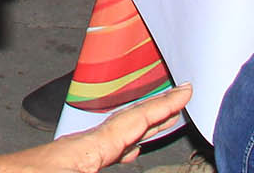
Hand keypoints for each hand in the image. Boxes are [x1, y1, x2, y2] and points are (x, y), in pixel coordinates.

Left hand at [8, 84, 193, 169]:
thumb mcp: (79, 169)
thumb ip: (111, 151)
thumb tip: (134, 152)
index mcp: (91, 148)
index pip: (135, 121)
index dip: (164, 106)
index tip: (187, 88)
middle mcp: (84, 146)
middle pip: (128, 123)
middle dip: (157, 113)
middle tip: (181, 99)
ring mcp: (74, 155)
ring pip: (116, 137)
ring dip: (140, 130)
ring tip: (160, 124)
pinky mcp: (66, 164)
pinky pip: (103, 150)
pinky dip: (122, 146)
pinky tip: (125, 154)